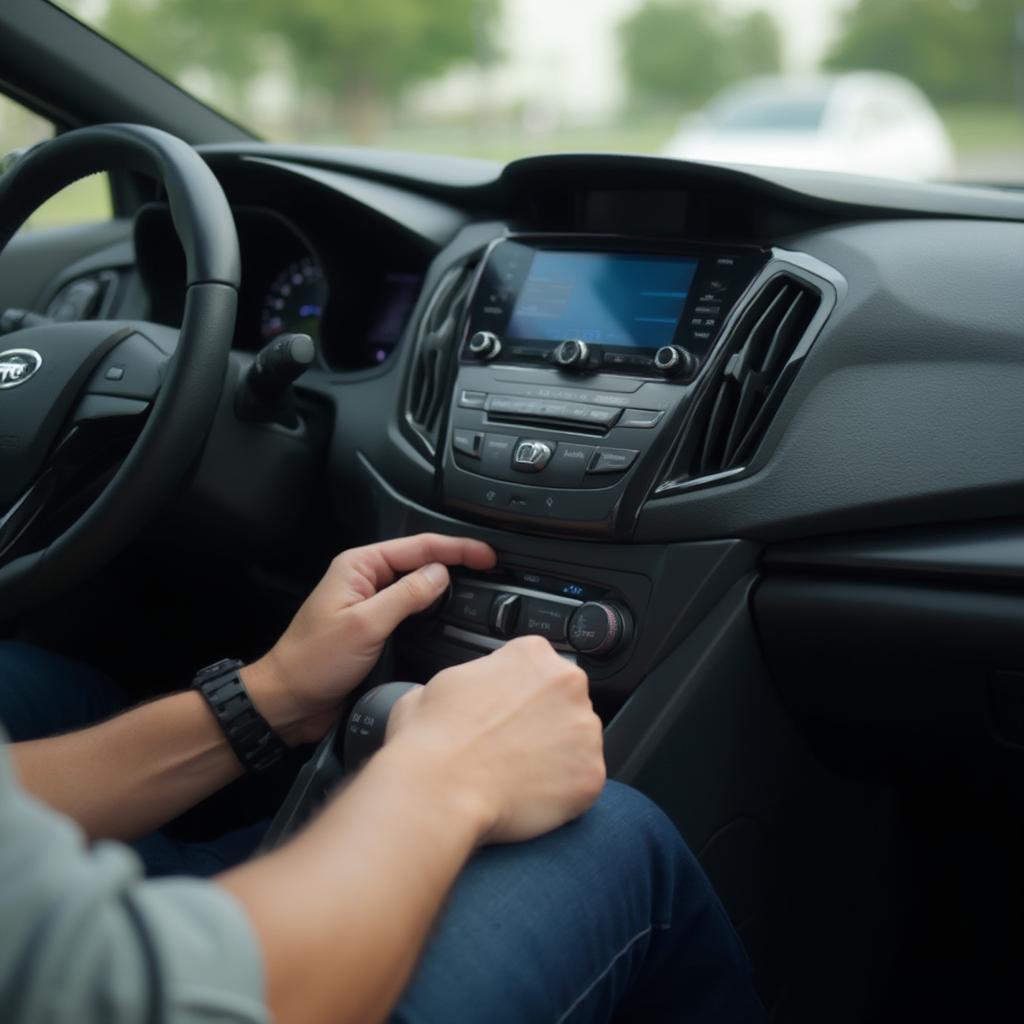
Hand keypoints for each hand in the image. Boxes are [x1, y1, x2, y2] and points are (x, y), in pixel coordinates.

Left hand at [243, 533, 495, 743]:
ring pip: (417, 586)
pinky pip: (410, 611)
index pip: (418, 547)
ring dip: (446, 585)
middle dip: (456, 561)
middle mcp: (365, 581)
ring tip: (480, 585)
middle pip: (420, 561)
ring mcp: (370, 604)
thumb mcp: (365, 625)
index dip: (456, 549)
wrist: (287, 702)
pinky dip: (433, 609)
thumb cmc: (312, 662)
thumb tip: (441, 573)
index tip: (487, 555)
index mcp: (359, 567)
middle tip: (491, 567)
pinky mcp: (374, 628)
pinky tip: (451, 615)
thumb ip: (406, 596)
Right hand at [385, 635, 605, 844]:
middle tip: (510, 746)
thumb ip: (471, 678)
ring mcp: (585, 730)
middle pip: (564, 702)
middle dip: (544, 723)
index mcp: (532, 654)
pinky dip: (561, 792)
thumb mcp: (439, 683)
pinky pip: (581, 782)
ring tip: (515, 774)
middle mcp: (568, 683)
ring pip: (577, 742)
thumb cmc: (432, 737)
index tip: (506, 714)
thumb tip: (466, 693)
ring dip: (556, 756)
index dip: (520, 695)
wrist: (439, 788)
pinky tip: (527, 795)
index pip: (538, 669)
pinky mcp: (591, 774)